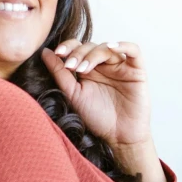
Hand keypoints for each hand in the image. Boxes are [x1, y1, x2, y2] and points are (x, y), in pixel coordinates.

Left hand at [43, 39, 155, 164]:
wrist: (119, 137)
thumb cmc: (97, 118)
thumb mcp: (73, 94)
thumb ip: (60, 74)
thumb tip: (45, 52)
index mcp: (88, 69)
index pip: (77, 48)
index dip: (68, 46)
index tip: (57, 53)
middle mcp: (104, 65)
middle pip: (91, 46)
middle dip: (78, 54)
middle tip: (71, 67)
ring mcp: (121, 66)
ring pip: (108, 48)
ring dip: (93, 54)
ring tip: (83, 69)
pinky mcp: (136, 70)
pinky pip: (133, 50)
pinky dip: (123, 45)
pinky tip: (112, 47)